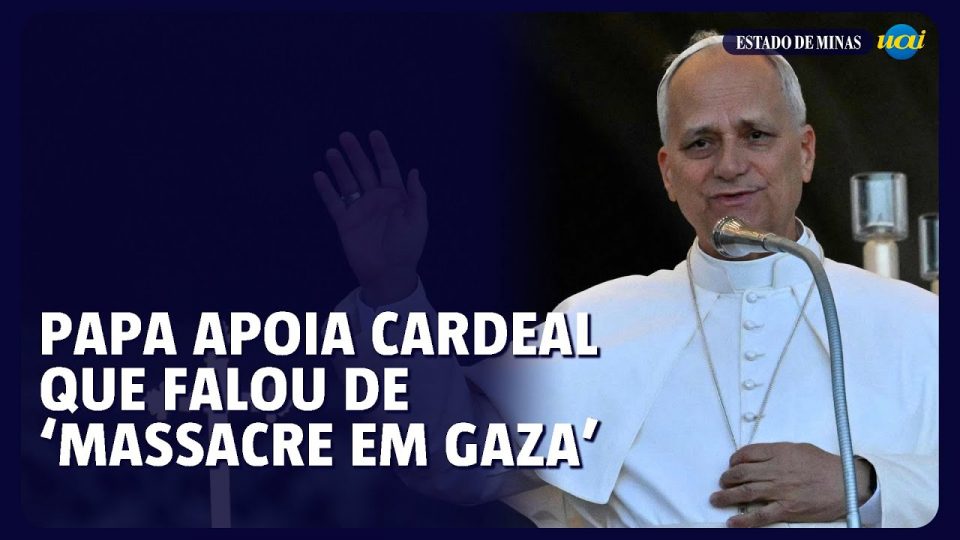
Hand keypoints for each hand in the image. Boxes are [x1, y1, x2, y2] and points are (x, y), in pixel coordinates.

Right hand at [314, 131, 426, 305]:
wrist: (389, 274)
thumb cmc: (407, 248)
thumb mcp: (418, 221)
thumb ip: (417, 196)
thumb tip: (414, 170)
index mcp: (396, 196)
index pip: (387, 167)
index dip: (381, 151)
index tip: (374, 134)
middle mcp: (376, 199)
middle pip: (364, 170)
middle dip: (356, 153)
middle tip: (346, 136)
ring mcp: (360, 209)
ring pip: (347, 183)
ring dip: (339, 167)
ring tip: (331, 151)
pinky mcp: (345, 222)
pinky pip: (334, 203)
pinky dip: (326, 190)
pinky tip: (319, 175)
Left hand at [710, 442, 874, 526]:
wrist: (847, 483)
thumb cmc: (826, 466)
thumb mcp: (800, 449)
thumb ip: (779, 452)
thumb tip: (762, 456)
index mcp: (779, 453)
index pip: (747, 453)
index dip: (735, 460)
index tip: (732, 465)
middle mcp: (776, 470)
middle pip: (741, 473)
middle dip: (727, 478)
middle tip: (722, 482)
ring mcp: (781, 490)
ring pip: (746, 492)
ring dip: (727, 496)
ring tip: (716, 499)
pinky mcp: (787, 509)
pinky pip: (761, 515)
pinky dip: (745, 519)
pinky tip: (732, 521)